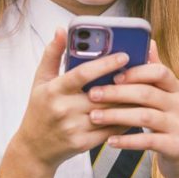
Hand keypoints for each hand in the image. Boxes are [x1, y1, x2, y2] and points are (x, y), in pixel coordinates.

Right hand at [11, 27, 133, 168]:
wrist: (34, 147)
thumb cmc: (39, 108)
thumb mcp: (40, 80)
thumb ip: (52, 53)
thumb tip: (61, 29)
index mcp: (54, 89)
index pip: (82, 74)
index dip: (105, 64)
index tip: (124, 55)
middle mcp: (64, 109)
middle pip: (102, 93)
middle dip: (124, 82)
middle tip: (143, 70)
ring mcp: (74, 128)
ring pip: (109, 112)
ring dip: (128, 100)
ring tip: (144, 87)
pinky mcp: (83, 143)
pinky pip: (110, 130)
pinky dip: (124, 119)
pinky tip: (135, 110)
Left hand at [85, 39, 178, 177]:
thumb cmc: (168, 119)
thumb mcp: (165, 94)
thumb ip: (155, 70)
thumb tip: (149, 41)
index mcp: (175, 86)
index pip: (159, 71)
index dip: (136, 72)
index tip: (113, 75)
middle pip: (147, 93)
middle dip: (117, 93)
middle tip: (92, 94)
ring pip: (144, 117)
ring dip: (116, 116)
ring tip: (94, 116)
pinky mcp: (175, 145)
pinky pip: (148, 141)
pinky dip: (127, 141)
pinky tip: (109, 140)